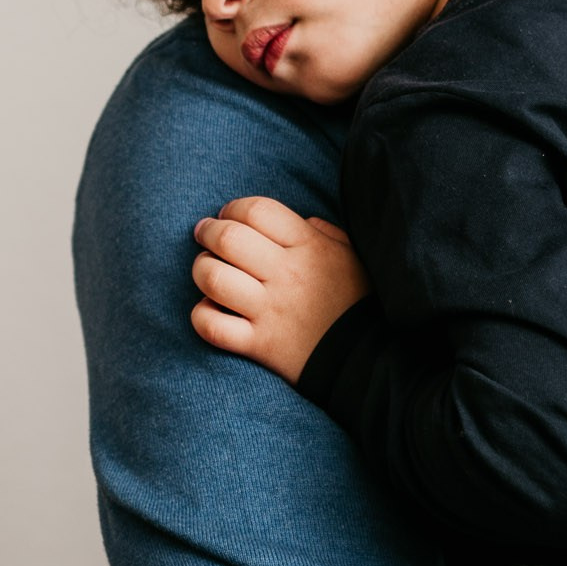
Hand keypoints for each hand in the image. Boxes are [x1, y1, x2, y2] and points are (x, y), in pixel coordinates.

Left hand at [190, 196, 370, 384]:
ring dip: (201, 269)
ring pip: (214, 279)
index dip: (234, 207)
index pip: (258, 211)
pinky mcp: (259, 344)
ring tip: (205, 268)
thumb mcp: (350, 255)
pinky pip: (212, 326)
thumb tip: (302, 221)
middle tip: (204, 233)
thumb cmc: (356, 300)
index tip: (228, 214)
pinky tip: (210, 308)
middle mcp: (286, 275)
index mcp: (309, 247)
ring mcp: (270, 311)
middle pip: (228, 238)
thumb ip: (325, 231)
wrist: (365, 358)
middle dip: (208, 231)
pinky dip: (202, 314)